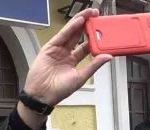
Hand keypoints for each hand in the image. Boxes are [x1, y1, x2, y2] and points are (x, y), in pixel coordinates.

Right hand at [18, 9, 111, 128]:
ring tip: (90, 13)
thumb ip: (94, 65)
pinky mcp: (49, 48)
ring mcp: (57, 50)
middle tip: (97, 15)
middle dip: (87, 26)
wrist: (42, 95)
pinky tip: (78, 21)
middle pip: (78, 36)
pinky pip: (62, 36)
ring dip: (80, 22)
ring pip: (71, 33)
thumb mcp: (80, 77)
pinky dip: (70, 28)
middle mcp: (66, 54)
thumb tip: (108, 57)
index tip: (103, 31)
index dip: (94, 38)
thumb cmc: (58, 91)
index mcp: (73, 62)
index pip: (86, 46)